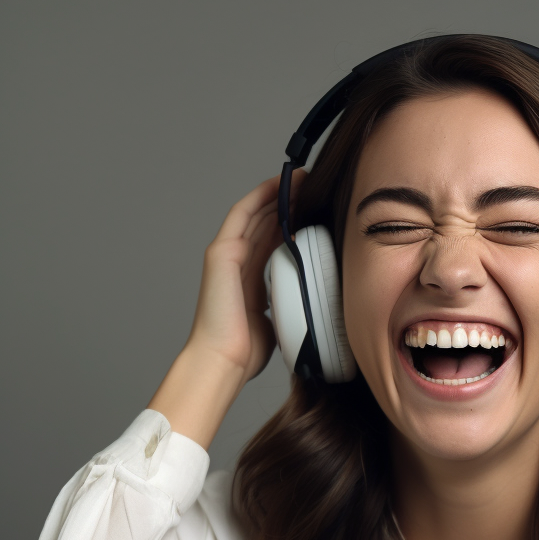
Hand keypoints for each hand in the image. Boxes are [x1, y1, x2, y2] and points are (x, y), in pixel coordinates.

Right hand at [148, 173, 301, 448]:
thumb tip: (315, 298)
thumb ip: (290, 301)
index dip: (294, 220)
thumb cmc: (247, 351)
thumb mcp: (279, 318)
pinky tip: (277, 185)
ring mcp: (227, 254)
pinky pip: (241, 214)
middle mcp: (238, 262)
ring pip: (255, 212)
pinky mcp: (221, 253)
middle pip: (266, 221)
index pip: (274, 239)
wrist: (224, 360)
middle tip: (314, 184)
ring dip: (277, 193)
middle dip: (289, 201)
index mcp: (252, 278)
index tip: (317, 207)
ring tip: (301, 178)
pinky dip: (259, 197)